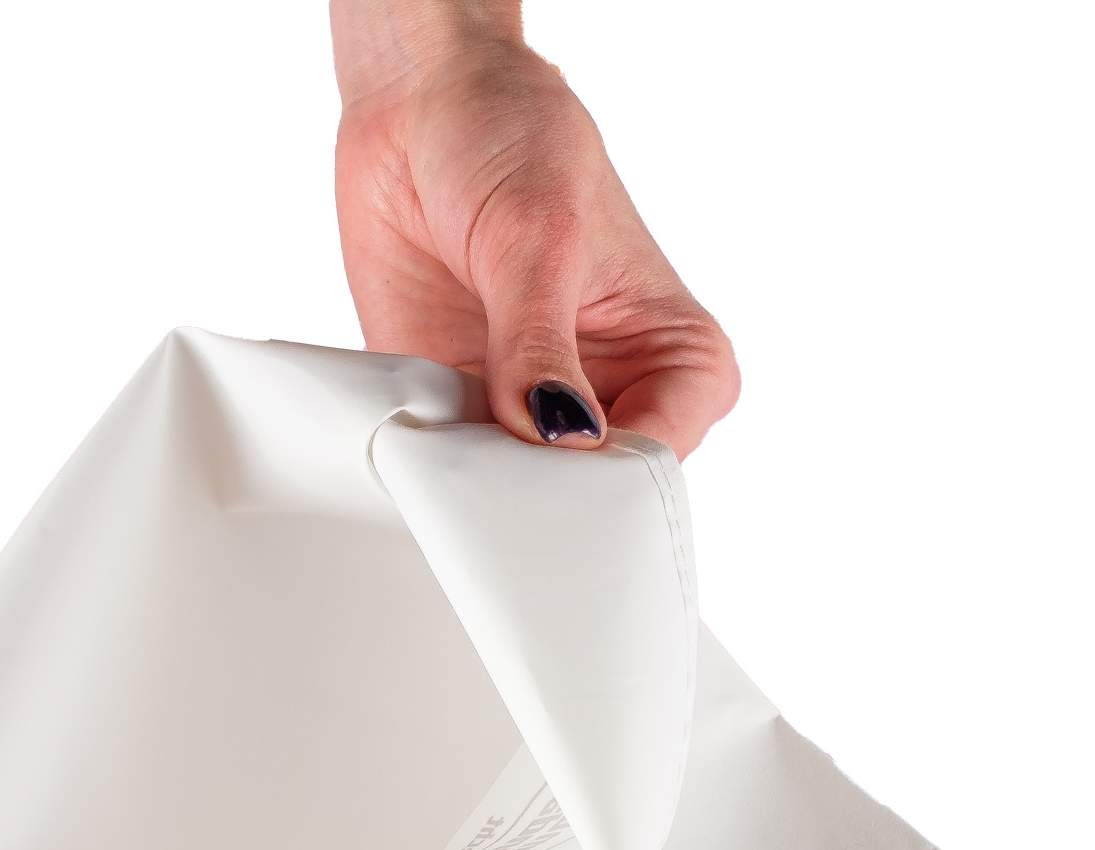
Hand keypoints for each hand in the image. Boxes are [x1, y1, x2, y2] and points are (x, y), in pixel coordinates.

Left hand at [333, 12, 738, 455]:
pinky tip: (424, 457)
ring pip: (524, 496)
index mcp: (675, 358)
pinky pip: (457, 472)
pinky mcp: (467, 411)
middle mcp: (612, 396)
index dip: (613, 486)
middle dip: (550, 503)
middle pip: (594, 495)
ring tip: (458, 471)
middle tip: (503, 495)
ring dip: (487, 493)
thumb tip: (560, 435)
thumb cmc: (511, 139)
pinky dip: (438, 474)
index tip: (561, 484)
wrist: (419, 102)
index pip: (660, 456)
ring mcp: (535, 411)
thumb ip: (543, 347)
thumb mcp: (539, 238)